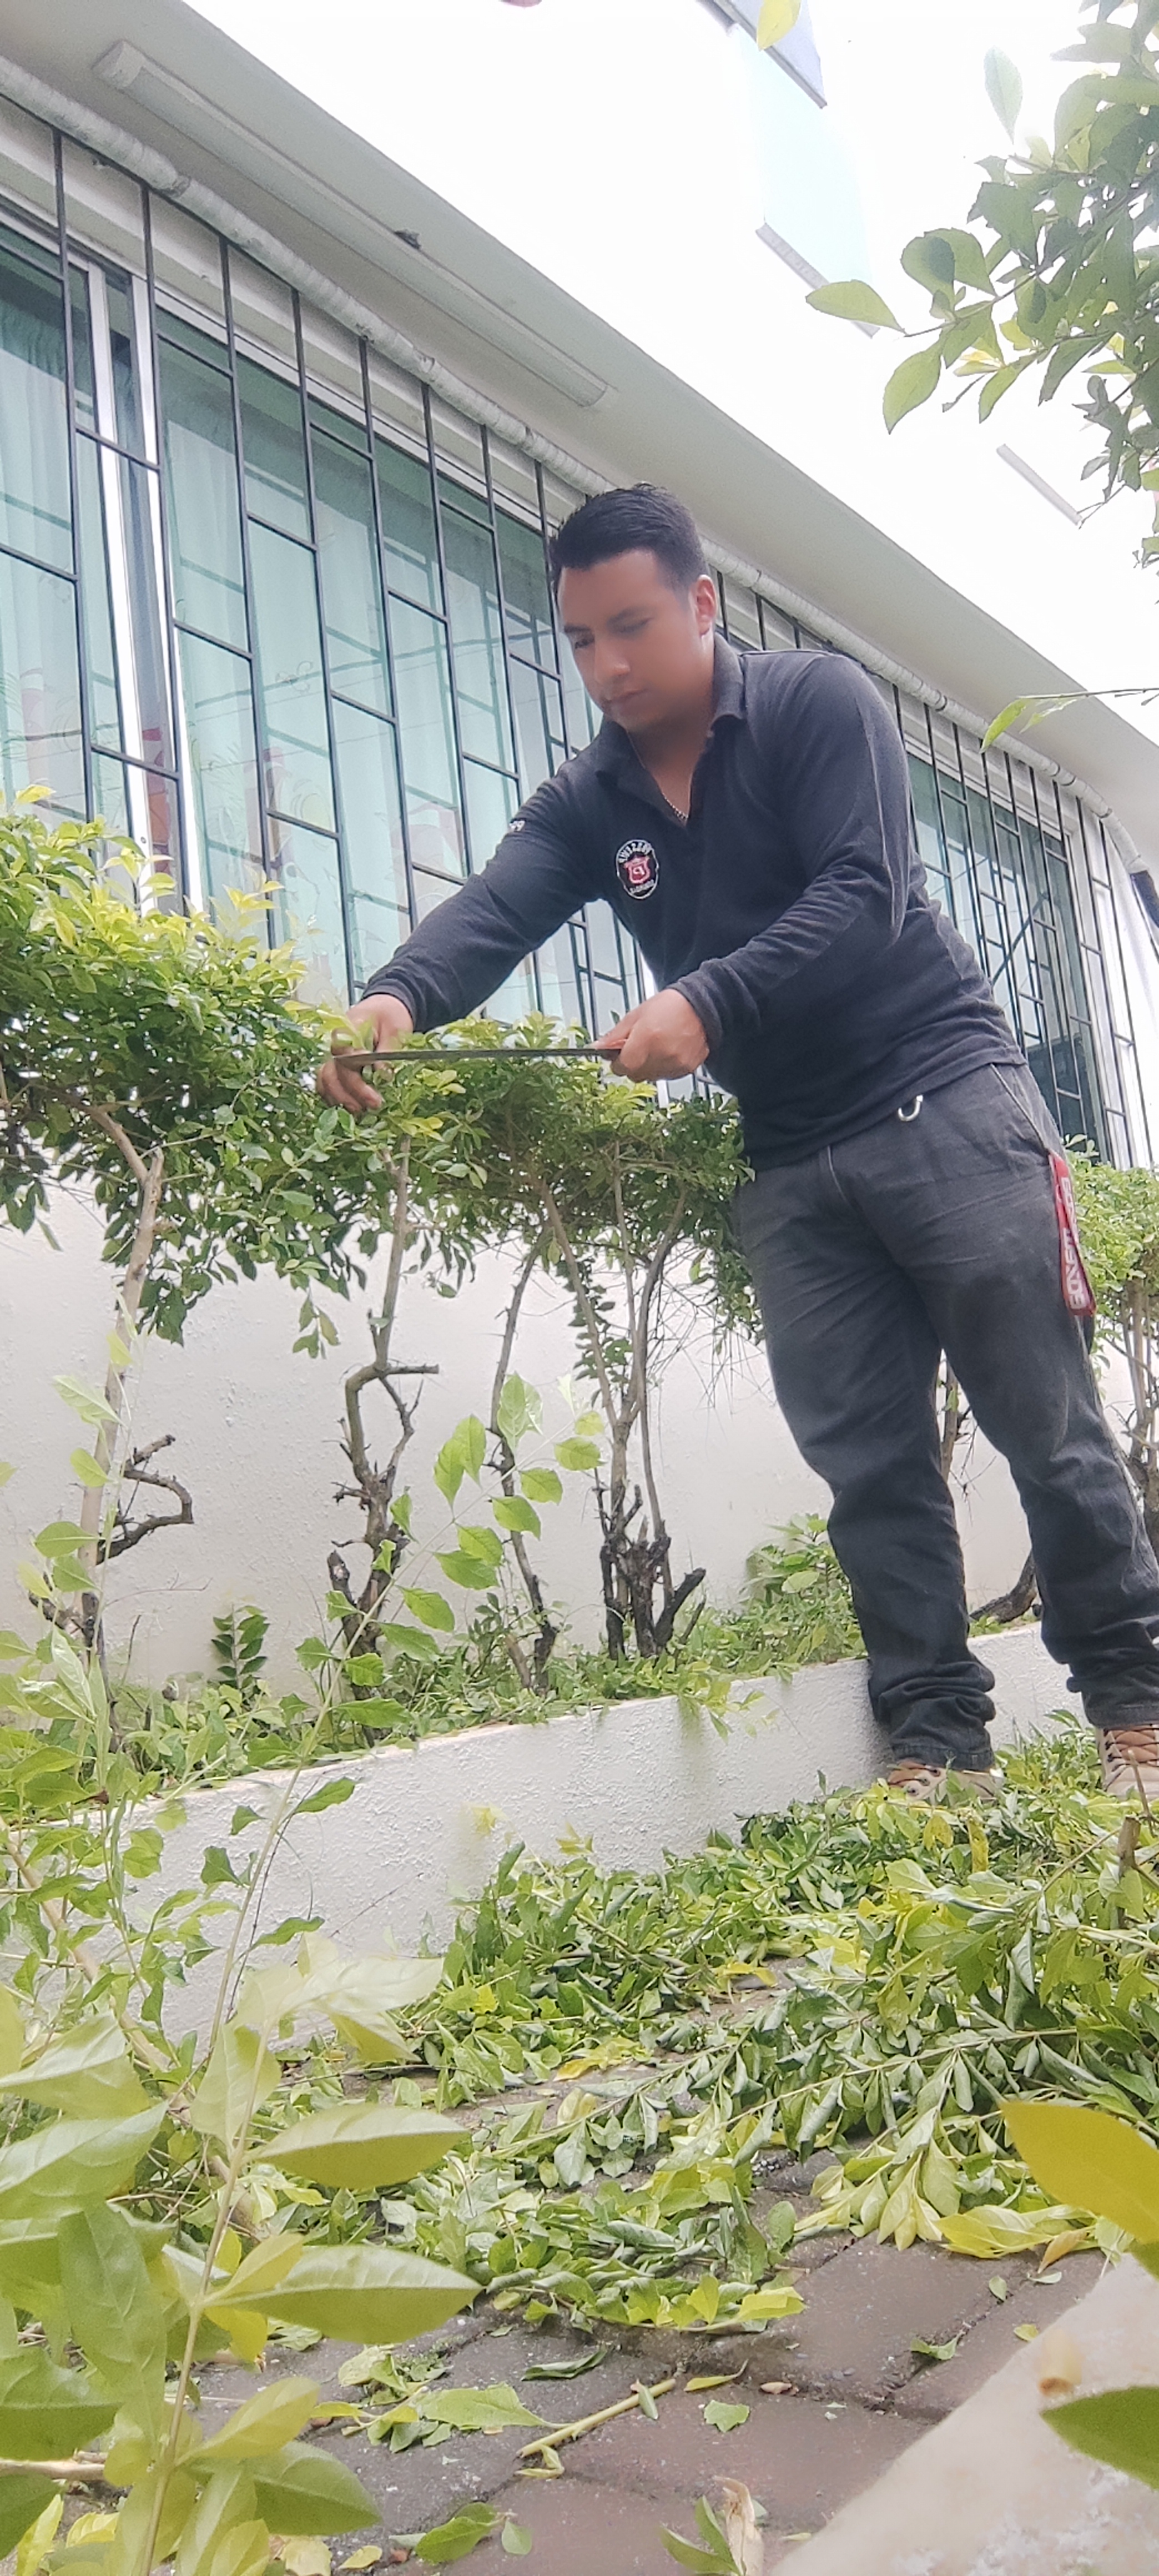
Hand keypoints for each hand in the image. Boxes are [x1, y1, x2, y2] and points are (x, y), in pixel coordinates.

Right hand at [316, 993, 414, 1113]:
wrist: (385, 1007)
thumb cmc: (390, 1014)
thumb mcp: (396, 1027)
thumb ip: (388, 1049)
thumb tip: (383, 1073)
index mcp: (349, 1029)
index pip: (343, 1053)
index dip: (355, 1071)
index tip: (375, 1084)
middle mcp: (336, 1044)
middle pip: (333, 1071)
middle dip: (351, 1091)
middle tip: (374, 1104)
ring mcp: (335, 1056)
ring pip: (326, 1080)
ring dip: (341, 1098)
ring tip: (361, 1111)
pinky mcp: (338, 1066)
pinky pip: (328, 1083)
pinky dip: (336, 1097)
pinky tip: (351, 1106)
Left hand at [597, 990, 709, 1081]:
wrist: (702, 1007)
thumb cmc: (668, 1007)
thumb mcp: (636, 1015)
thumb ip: (615, 1035)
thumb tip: (597, 1048)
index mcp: (646, 1039)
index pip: (622, 1067)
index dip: (618, 1063)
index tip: (619, 1056)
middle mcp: (662, 1055)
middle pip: (635, 1075)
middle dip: (632, 1065)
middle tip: (638, 1048)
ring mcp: (676, 1064)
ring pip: (650, 1077)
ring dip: (648, 1067)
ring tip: (656, 1047)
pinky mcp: (687, 1069)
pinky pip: (666, 1076)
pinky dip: (663, 1068)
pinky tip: (668, 1051)